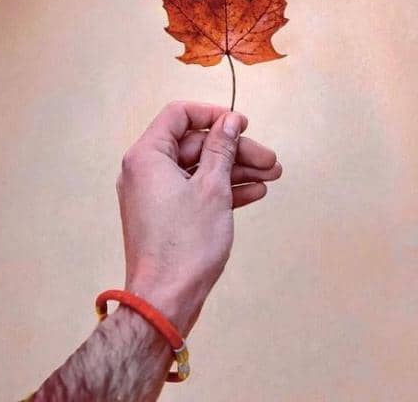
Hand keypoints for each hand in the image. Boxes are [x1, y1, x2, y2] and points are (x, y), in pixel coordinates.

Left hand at [116, 101, 280, 335]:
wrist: (165, 302)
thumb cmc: (185, 245)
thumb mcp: (212, 188)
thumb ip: (222, 149)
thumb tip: (229, 121)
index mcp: (147, 156)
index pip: (179, 115)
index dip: (213, 115)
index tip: (242, 124)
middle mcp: (145, 171)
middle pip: (195, 145)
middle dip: (235, 150)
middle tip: (269, 160)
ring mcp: (154, 195)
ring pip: (199, 170)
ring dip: (235, 171)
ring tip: (271, 176)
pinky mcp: (165, 216)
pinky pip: (195, 191)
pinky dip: (222, 190)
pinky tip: (254, 193)